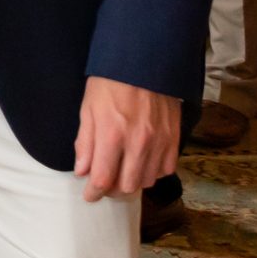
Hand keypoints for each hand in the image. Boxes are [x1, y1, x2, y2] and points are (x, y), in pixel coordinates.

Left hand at [74, 77, 180, 202]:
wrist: (145, 62)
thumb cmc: (110, 83)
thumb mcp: (88, 109)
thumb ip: (85, 143)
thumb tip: (82, 171)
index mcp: (112, 135)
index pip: (102, 179)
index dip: (94, 193)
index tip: (89, 195)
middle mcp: (138, 142)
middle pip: (127, 186)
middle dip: (112, 190)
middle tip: (105, 184)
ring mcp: (159, 141)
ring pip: (147, 181)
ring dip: (133, 182)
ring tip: (123, 173)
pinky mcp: (174, 137)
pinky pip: (166, 169)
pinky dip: (153, 172)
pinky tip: (143, 163)